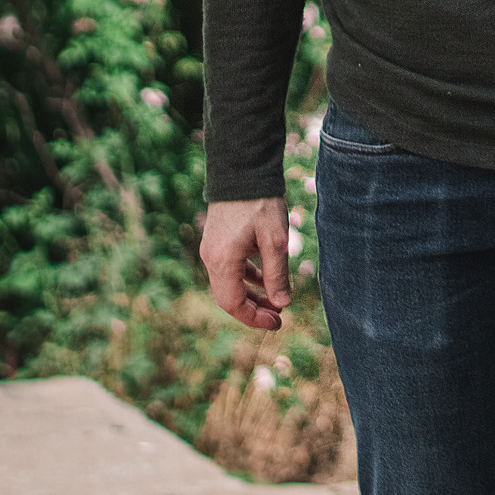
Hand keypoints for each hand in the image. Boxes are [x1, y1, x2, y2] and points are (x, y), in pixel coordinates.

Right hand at [201, 197, 291, 329]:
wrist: (242, 171)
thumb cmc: (260, 203)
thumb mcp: (275, 240)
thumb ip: (277, 274)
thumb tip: (283, 303)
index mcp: (222, 261)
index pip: (233, 304)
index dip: (254, 318)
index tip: (278, 322)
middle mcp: (211, 259)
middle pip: (229, 297)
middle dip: (254, 310)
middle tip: (280, 316)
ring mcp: (212, 250)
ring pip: (230, 284)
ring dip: (252, 295)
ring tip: (277, 301)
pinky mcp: (218, 242)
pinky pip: (230, 269)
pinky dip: (247, 278)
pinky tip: (266, 280)